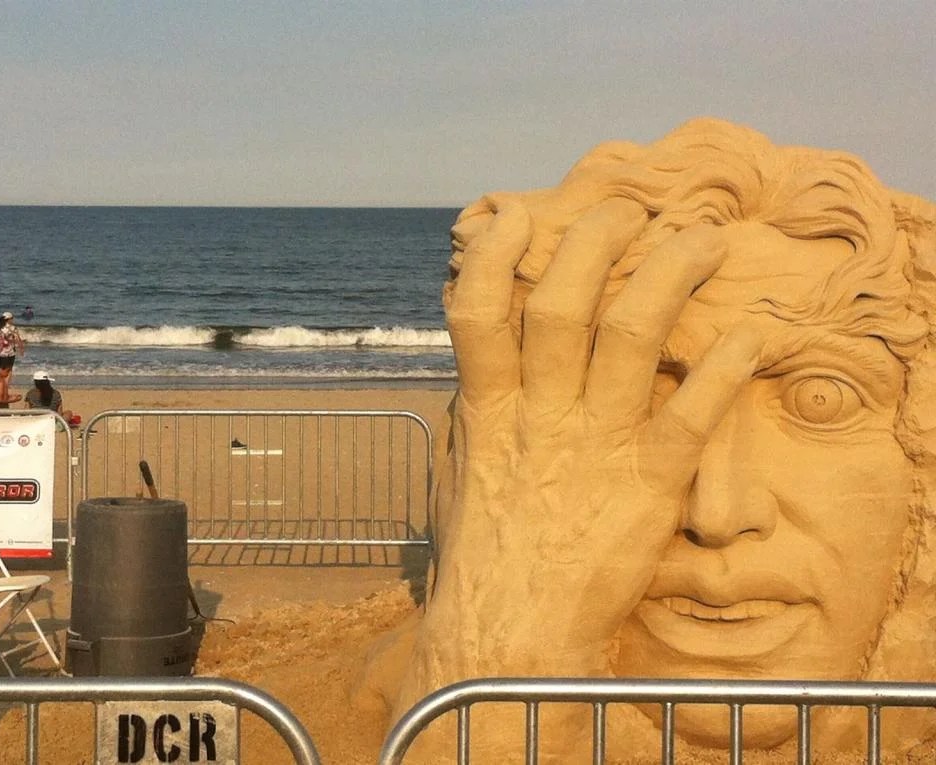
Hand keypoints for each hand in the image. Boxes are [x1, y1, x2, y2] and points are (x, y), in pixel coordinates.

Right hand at [400, 196, 762, 706]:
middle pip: (563, 303)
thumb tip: (494, 360)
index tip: (517, 215)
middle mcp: (541, 415)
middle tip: (626, 210)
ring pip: (633, 336)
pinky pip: (694, 413)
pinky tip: (753, 335)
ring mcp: (596, 445)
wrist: (511, 632)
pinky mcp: (648, 484)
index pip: (478, 312)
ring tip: (700, 240)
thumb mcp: (467, 470)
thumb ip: (483, 409)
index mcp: (489, 410)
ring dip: (670, 275)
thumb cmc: (488, 554)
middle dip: (595, 242)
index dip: (494, 255)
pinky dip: (725, 369)